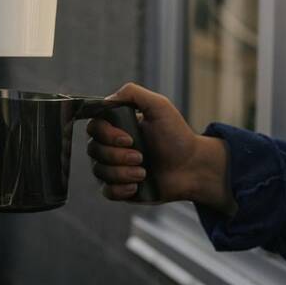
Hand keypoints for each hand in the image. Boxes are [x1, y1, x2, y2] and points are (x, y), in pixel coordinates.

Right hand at [86, 83, 234, 213]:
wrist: (192, 167)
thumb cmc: (177, 136)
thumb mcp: (159, 106)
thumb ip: (133, 93)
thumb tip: (106, 100)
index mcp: (118, 126)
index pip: (94, 127)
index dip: (107, 134)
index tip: (129, 139)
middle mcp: (112, 146)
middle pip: (93, 150)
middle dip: (117, 155)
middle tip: (141, 156)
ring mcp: (115, 167)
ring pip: (99, 171)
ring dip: (122, 173)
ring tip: (143, 172)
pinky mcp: (120, 188)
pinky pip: (106, 191)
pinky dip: (119, 189)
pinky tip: (136, 186)